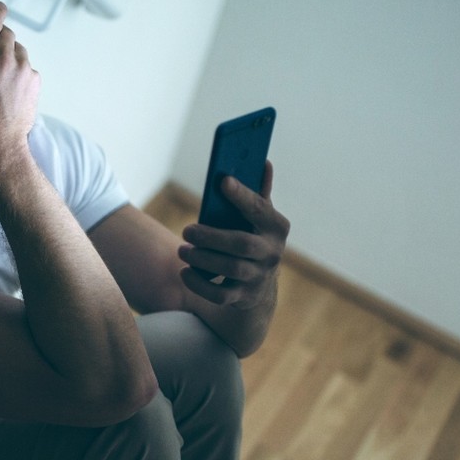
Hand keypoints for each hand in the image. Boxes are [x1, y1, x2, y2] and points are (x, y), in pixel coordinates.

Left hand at [178, 161, 290, 308]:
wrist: (260, 287)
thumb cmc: (253, 239)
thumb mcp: (259, 218)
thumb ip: (258, 193)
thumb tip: (263, 162)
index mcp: (277, 227)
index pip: (260, 209)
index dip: (242, 195)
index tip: (222, 181)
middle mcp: (272, 253)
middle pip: (242, 244)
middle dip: (212, 237)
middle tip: (187, 231)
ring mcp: (259, 278)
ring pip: (231, 269)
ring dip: (203, 259)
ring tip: (182, 250)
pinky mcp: (244, 298)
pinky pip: (221, 295)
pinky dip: (200, 284)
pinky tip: (185, 272)